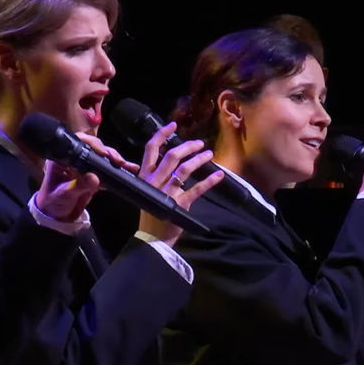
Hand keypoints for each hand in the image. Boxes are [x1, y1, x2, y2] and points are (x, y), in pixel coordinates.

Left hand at [33, 133, 139, 221]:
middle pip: (93, 148)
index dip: (92, 144)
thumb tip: (94, 178)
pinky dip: (117, 171)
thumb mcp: (64, 195)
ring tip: (127, 165)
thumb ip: (78, 186)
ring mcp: (84, 167)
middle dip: (108, 152)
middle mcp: (74, 158)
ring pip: (102, 158)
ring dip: (115, 160)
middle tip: (118, 161)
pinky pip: (107, 170)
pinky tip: (129, 170)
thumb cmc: (53, 203)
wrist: (57, 217)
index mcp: (62, 158)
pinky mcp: (93, 176)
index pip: (77, 142)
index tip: (103, 152)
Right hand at [137, 122, 222, 245]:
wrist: (151, 239)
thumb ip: (154, 175)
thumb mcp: (146, 190)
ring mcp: (167, 193)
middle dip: (188, 146)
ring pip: (184, 170)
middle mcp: (154, 182)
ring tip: (209, 154)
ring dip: (199, 159)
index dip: (161, 135)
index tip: (173, 125)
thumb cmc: (150, 213)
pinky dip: (209, 181)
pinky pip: (196, 190)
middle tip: (199, 143)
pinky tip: (219, 175)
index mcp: (144, 176)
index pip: (150, 150)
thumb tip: (170, 156)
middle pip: (172, 156)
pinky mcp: (179, 205)